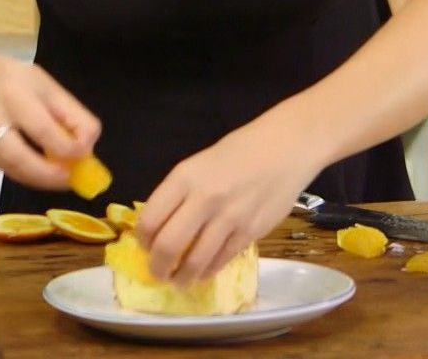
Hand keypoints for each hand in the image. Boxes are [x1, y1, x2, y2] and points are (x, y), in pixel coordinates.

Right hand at [0, 56, 100, 189]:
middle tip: (70, 178)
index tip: (85, 153)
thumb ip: (71, 115)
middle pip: (16, 153)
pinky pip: (5, 169)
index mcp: (16, 91)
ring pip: (8, 167)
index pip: (42, 127)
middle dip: (48, 173)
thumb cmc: (21, 84)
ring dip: (39, 179)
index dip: (67, 146)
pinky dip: (28, 176)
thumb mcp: (49, 87)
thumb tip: (86, 150)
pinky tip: (43, 173)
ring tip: (61, 179)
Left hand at [136, 120, 315, 284]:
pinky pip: (221, 260)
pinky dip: (208, 271)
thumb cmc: (240, 151)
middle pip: (168, 246)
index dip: (142, 240)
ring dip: (182, 277)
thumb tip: (161, 227)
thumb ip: (180, 193)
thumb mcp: (200, 163)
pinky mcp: (250, 232)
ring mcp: (228, 217)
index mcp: (185, 177)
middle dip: (158, 267)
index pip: (150, 219)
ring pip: (195, 261)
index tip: (145, 246)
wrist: (285, 147)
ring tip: (179, 280)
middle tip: (158, 273)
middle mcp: (203, 198)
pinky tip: (204, 272)